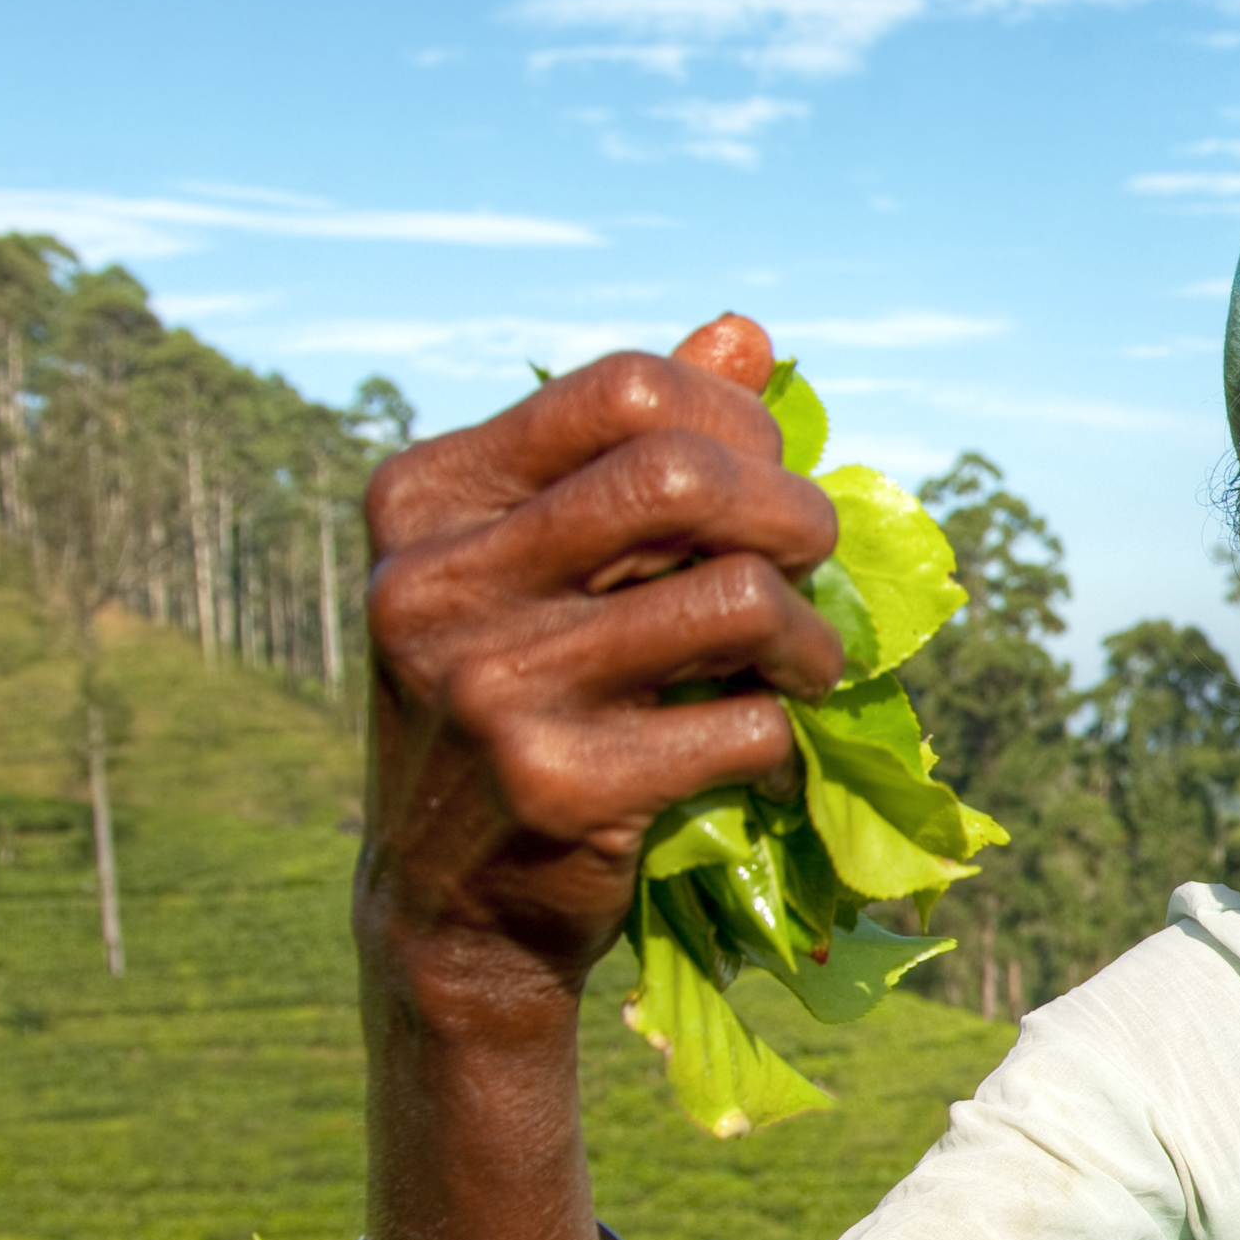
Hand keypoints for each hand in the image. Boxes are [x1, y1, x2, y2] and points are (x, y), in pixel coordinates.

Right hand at [356, 315, 844, 1015]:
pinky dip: (785, 739)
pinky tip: (767, 756)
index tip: (769, 471)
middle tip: (816, 560)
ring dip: (812, 639)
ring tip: (808, 669)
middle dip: (793, 512)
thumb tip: (745, 332)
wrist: (449, 907)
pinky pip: (746, 724)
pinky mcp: (558, 786)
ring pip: (735, 598)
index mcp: (423, 499)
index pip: (621, 388)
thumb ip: (629, 451)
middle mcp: (435, 582)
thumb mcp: (537, 567)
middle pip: (683, 476)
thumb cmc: (518, 703)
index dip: (735, 418)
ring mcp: (490, 686)